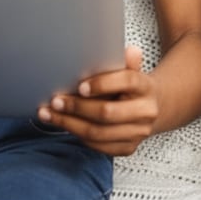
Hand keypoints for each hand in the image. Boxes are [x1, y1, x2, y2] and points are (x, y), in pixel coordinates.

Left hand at [38, 46, 157, 155]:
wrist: (151, 109)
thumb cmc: (132, 87)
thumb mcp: (130, 70)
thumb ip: (126, 61)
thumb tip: (129, 51)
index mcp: (146, 87)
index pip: (127, 81)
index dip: (103, 84)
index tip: (80, 86)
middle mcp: (146, 112)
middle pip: (107, 112)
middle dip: (77, 107)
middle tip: (56, 100)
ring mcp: (138, 133)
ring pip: (98, 132)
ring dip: (69, 124)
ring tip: (49, 115)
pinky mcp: (128, 148)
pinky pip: (98, 146)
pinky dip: (77, 135)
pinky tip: (62, 125)